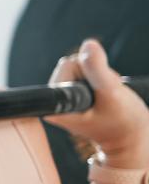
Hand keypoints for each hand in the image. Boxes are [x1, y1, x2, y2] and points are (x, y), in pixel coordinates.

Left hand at [42, 38, 148, 168]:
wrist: (131, 139)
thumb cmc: (125, 123)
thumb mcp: (113, 94)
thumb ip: (98, 70)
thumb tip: (88, 44)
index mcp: (56, 106)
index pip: (69, 64)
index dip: (89, 72)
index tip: (96, 95)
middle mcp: (53, 102)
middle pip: (71, 63)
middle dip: (93, 73)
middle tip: (106, 96)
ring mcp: (62, 99)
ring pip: (78, 66)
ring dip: (97, 77)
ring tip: (105, 98)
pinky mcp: (70, 95)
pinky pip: (82, 73)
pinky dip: (96, 79)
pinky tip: (101, 96)